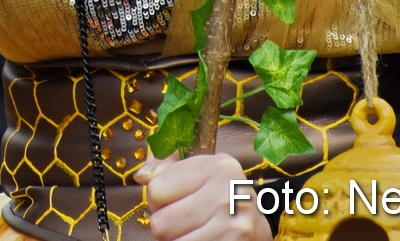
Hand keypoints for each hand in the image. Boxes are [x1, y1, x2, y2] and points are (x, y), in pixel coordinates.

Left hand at [139, 152, 271, 240]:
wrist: (258, 231)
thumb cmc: (220, 199)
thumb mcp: (200, 172)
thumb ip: (166, 166)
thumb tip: (142, 176)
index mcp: (219, 167)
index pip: (155, 190)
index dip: (159, 200)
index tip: (178, 200)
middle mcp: (228, 194)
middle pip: (161, 223)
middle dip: (167, 226)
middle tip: (187, 221)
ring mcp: (233, 226)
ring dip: (178, 240)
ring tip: (197, 232)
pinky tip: (204, 240)